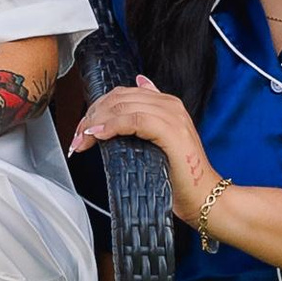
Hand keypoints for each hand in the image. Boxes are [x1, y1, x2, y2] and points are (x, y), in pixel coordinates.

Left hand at [69, 76, 219, 225]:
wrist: (203, 196)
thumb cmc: (179, 176)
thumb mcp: (158, 142)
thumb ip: (146, 117)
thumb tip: (139, 84)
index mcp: (167, 103)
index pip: (122, 94)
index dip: (97, 109)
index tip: (82, 130)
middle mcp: (170, 105)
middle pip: (119, 98)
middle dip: (92, 116)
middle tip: (78, 138)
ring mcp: (172, 116)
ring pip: (123, 106)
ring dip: (96, 122)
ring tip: (83, 140)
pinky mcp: (171, 131)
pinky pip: (134, 119)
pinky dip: (112, 126)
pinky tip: (99, 136)